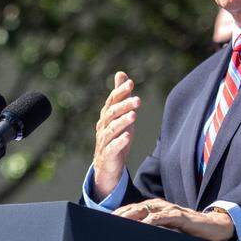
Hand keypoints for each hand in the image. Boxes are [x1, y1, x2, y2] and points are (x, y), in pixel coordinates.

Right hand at [92, 72, 139, 197]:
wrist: (107, 167)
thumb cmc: (115, 137)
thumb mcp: (120, 115)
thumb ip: (120, 96)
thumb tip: (121, 74)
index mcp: (106, 116)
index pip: (112, 101)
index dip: (120, 92)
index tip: (130, 83)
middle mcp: (103, 127)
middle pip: (111, 114)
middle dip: (124, 105)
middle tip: (138, 100)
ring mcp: (104, 141)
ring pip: (111, 130)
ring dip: (122, 122)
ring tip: (134, 115)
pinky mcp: (107, 155)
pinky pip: (112, 148)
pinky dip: (119, 142)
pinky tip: (127, 137)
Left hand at [114, 198, 235, 240]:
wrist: (213, 227)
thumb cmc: (187, 231)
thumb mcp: (166, 231)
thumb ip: (152, 233)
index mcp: (153, 209)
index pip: (129, 210)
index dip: (116, 216)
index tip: (101, 224)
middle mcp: (158, 206)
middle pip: (133, 208)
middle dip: (118, 216)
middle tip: (103, 225)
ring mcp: (169, 209)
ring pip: (145, 210)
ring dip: (130, 216)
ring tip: (117, 223)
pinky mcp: (179, 216)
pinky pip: (163, 217)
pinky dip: (151, 221)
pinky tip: (143, 226)